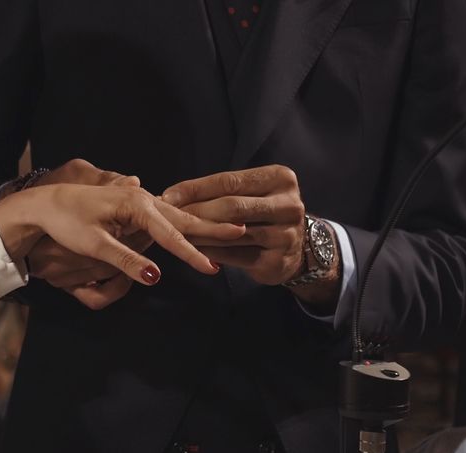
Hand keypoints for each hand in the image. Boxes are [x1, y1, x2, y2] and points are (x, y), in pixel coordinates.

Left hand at [0, 184, 244, 308]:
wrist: (44, 205)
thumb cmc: (66, 222)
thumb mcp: (94, 244)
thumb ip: (127, 260)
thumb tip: (156, 277)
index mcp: (135, 205)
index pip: (170, 234)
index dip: (190, 254)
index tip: (211, 268)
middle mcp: (141, 197)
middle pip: (182, 218)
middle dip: (210, 228)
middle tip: (240, 231)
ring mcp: (138, 199)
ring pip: (175, 215)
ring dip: (200, 224)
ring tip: (225, 229)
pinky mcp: (133, 204)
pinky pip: (164, 215)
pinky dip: (182, 223)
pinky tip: (192, 227)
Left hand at [162, 165, 340, 308]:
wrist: (300, 250)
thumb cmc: (263, 214)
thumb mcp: (251, 193)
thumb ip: (220, 192)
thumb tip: (170, 196)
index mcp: (280, 178)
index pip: (229, 181)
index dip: (195, 188)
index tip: (166, 195)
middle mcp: (289, 205)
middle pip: (231, 207)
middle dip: (195, 212)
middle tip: (166, 217)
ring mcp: (286, 236)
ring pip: (230, 234)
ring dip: (198, 235)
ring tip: (173, 234)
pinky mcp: (276, 262)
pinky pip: (234, 256)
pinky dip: (210, 253)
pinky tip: (192, 251)